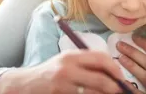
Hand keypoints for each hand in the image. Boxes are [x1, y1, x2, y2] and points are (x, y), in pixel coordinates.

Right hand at [0, 50, 124, 93]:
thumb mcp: (67, 61)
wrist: (24, 85)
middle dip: (114, 86)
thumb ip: (87, 63)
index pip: (100, 58)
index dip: (115, 68)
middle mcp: (67, 69)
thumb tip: (113, 71)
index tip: (121, 76)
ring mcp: (62, 85)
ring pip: (93, 93)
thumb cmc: (51, 72)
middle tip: (120, 90)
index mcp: (72, 56)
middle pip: (100, 79)